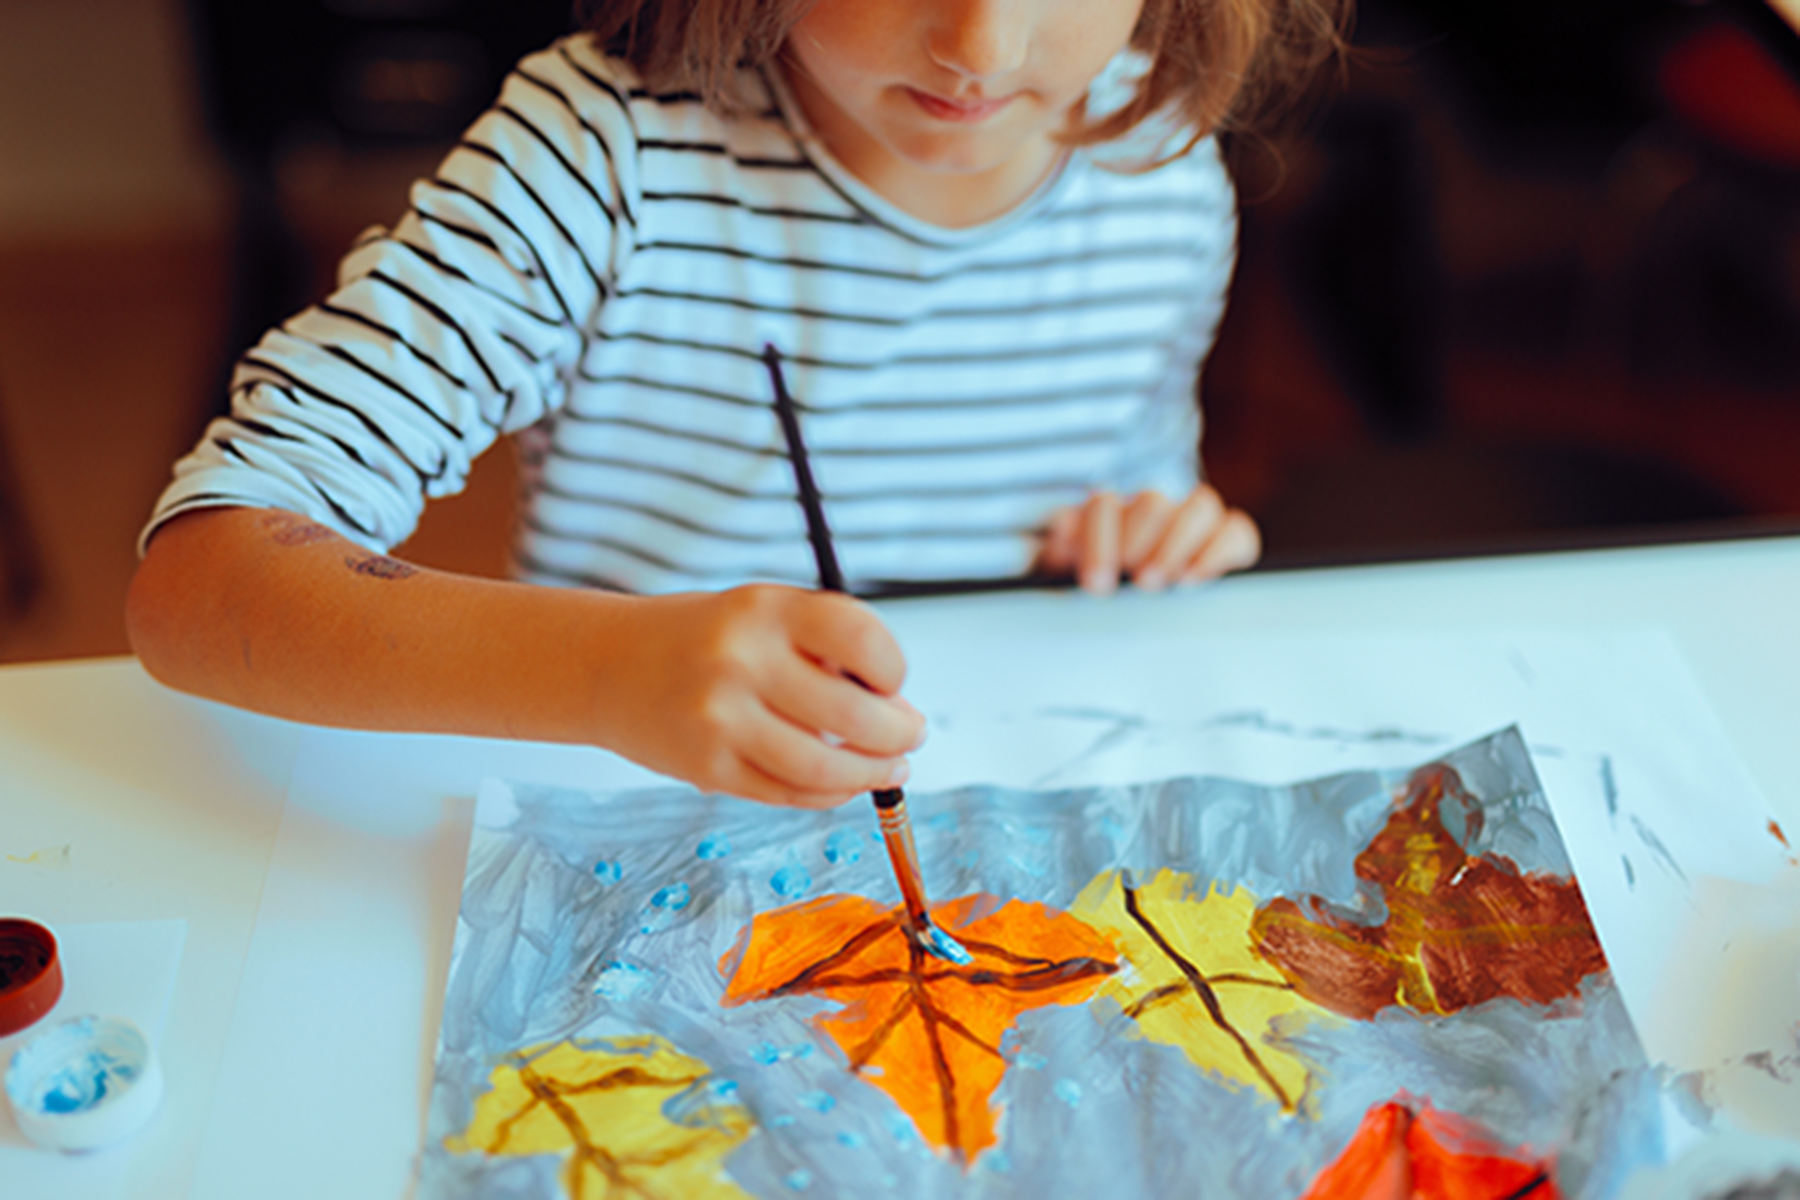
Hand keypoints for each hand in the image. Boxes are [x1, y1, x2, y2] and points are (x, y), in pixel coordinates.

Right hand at [602, 585, 925, 808]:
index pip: (862, 640)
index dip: (893, 669)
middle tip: (910, 736)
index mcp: (765, 609)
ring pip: (826, 769)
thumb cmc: (702, 640)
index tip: (895, 684)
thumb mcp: (763, 614)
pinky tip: (842, 783)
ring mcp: (722, 720)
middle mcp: (742, 661)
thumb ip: (824, 651)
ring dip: (872, 774)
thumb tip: (896, 711)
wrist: (609, 665)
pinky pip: (789, 794)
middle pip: (854, 715)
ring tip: (888, 768)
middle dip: (898, 734)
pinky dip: (828, 794)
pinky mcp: (708, 768)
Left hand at [1037, 485, 1260, 594]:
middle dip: (1139, 542)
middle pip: (1153, 503)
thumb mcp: (1066, 569)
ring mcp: (1192, 517)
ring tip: (1156, 581)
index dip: (1099, 539)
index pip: (1103, 505)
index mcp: (1106, 511)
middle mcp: (1151, 506)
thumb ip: (1055, 554)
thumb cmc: (1096, 578)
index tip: (1096, 580)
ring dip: (1176, 545)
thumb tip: (1059, 534)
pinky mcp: (1227, 537)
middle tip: (1132, 578)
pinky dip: (1220, 551)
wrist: (1128, 585)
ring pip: (1199, 507)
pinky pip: (1237, 532)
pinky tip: (1195, 577)